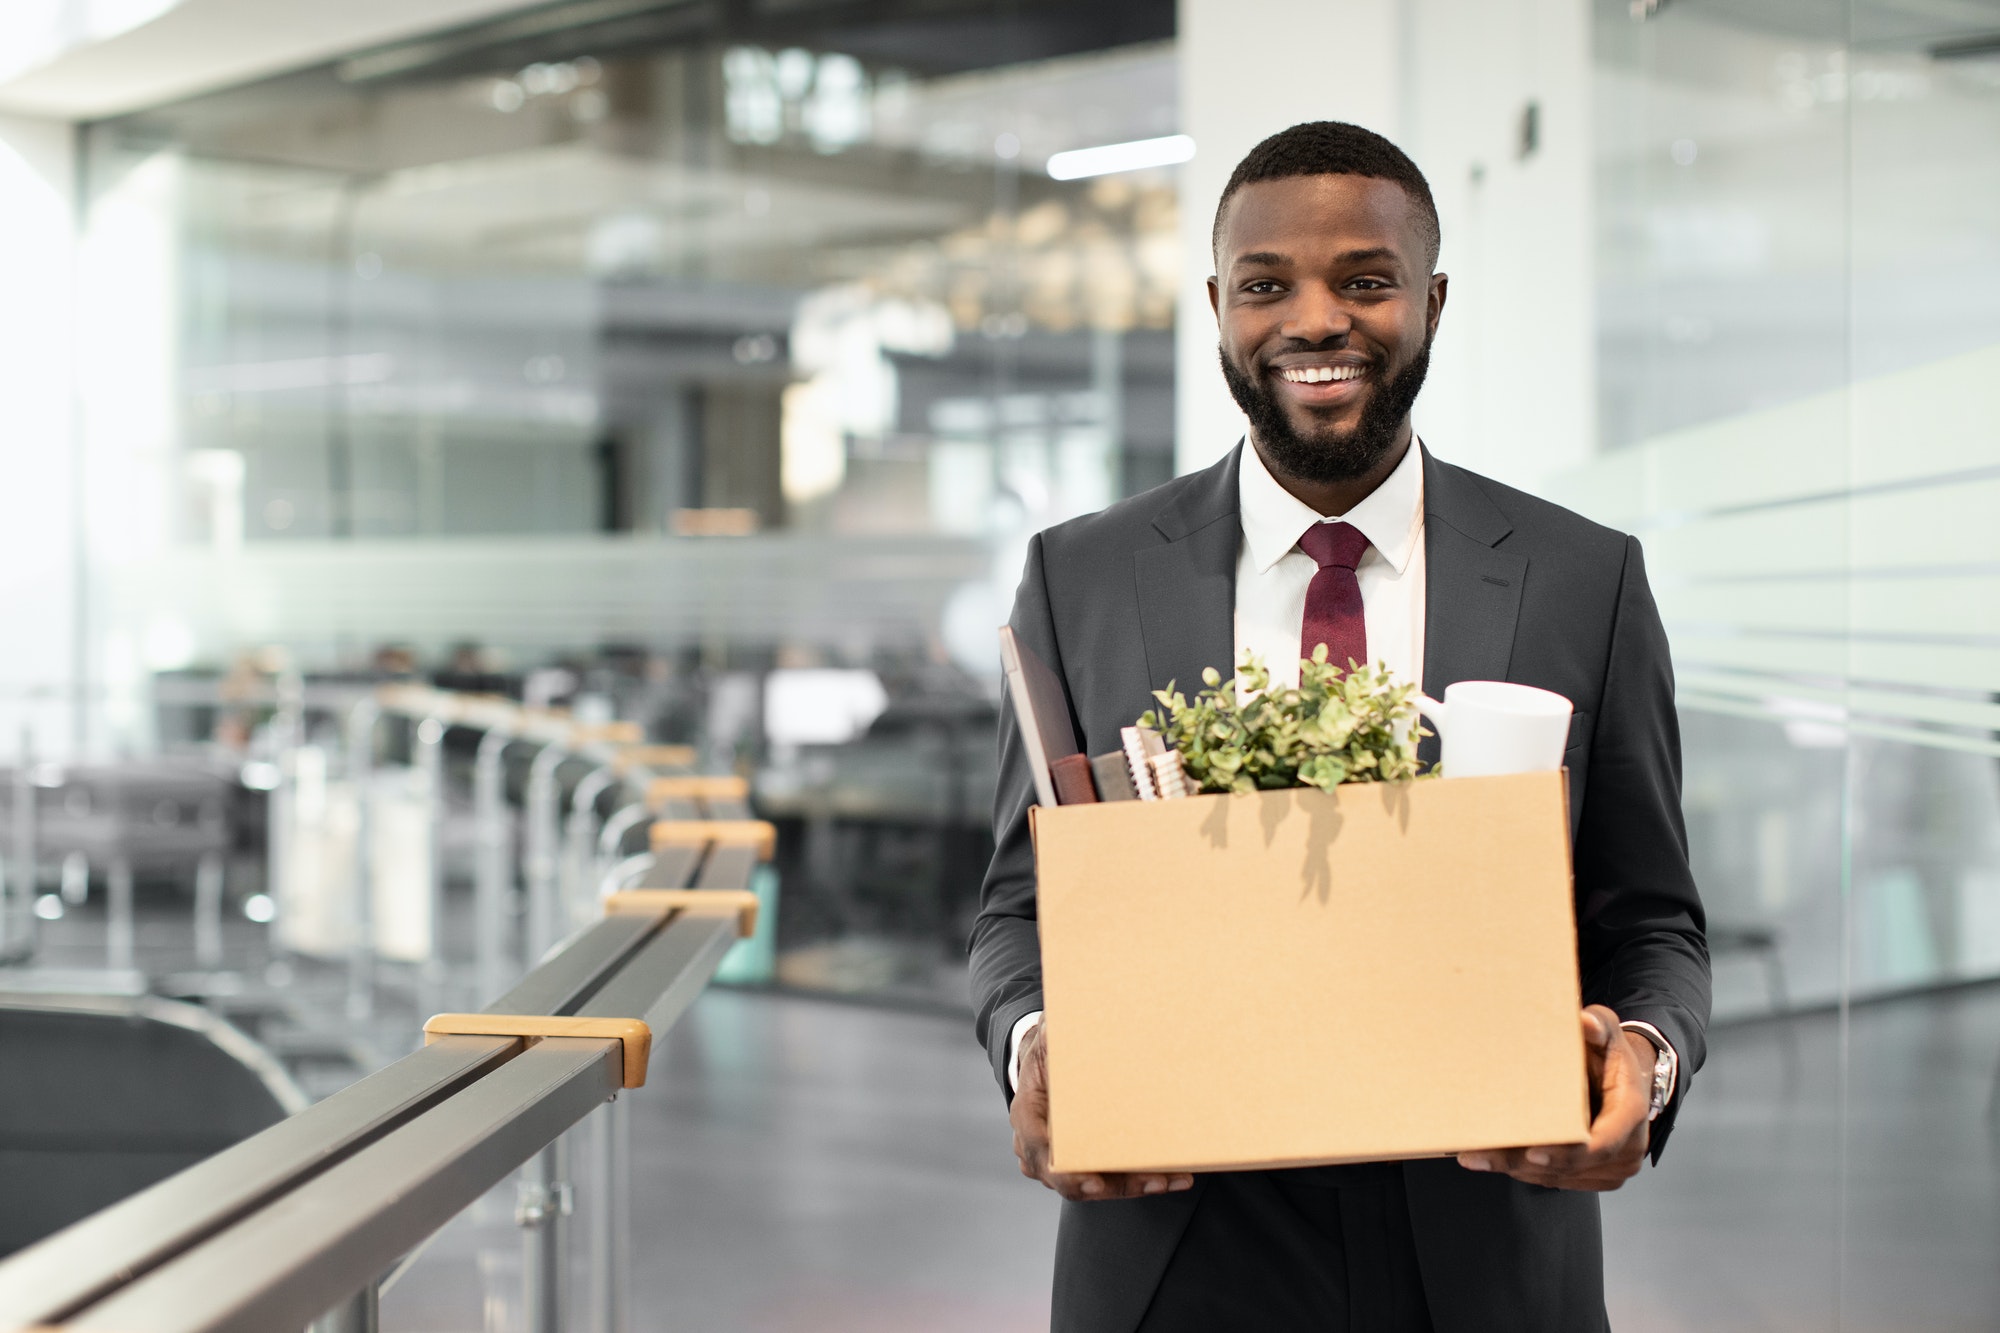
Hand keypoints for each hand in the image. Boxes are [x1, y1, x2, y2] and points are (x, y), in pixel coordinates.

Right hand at [1010, 1021, 1193, 1201]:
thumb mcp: (1048, 1038)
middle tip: (1155, 1182)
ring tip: (1174, 1178)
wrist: (1042, 1065)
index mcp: (1027, 1115)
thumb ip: (1053, 1033)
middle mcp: (1038, 1147)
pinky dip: (1137, 1180)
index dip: (1068, 1173)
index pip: (1042, 1153)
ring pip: (1097, 1186)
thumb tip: (1059, 1025)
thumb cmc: (1047, 1053)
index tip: (1094, 1182)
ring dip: (1136, 1185)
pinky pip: (1107, 1180)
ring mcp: (1058, 1161)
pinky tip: (1170, 1175)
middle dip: (1118, 1185)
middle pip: (1076, 1180)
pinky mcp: (1081, 1164)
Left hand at [1456, 1005, 1651, 1191]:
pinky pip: (1557, 1180)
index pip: (1603, 1143)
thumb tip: (1585, 1023)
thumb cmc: (1608, 1054)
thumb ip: (1598, 1024)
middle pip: (1571, 1166)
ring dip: (1517, 1169)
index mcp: (1630, 1113)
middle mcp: (1628, 1148)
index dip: (1568, 1152)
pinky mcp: (1595, 1176)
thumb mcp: (1606, 1030)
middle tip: (1481, 1155)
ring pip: (1559, 1177)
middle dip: (1524, 1163)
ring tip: (1477, 1155)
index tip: (1533, 1153)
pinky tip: (1494, 1158)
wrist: (1623, 1078)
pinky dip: (1525, 1171)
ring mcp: (1612, 1167)